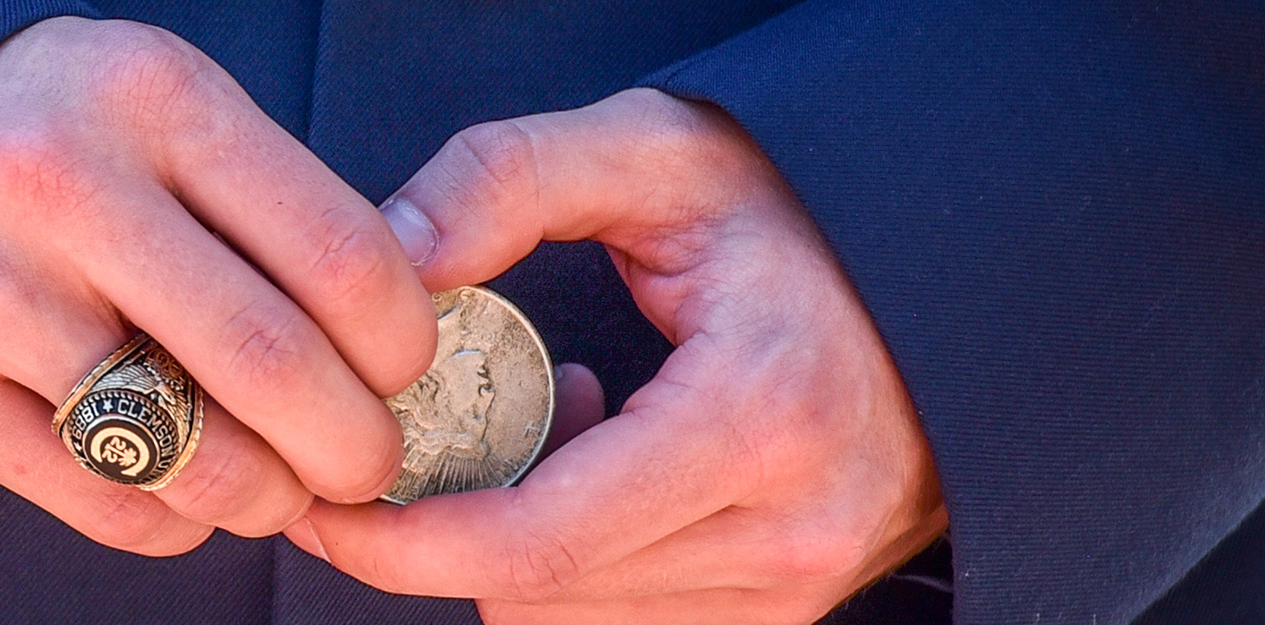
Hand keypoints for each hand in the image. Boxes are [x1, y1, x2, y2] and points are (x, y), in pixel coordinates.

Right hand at [0, 17, 435, 554]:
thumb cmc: (36, 136)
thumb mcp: (150, 107)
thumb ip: (274, 193)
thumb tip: (423, 301)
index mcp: (151, 95)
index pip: (338, 248)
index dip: (401, 340)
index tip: (400, 369)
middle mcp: (62, 183)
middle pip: (273, 362)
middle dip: (354, 444)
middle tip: (366, 461)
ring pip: (192, 454)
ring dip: (267, 497)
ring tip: (276, 485)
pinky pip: (104, 501)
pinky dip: (174, 519)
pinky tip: (180, 488)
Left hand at [286, 89, 947, 623]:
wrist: (936, 276)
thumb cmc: (793, 213)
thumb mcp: (652, 150)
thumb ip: (506, 180)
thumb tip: (393, 260)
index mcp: (759, 417)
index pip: (538, 543)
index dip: (407, 545)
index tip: (328, 507)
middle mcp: (792, 527)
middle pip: (541, 594)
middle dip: (439, 536)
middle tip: (403, 443)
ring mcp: (800, 584)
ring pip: (573, 621)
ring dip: (511, 544)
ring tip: (545, 419)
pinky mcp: (789, 609)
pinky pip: (625, 623)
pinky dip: (571, 564)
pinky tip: (594, 462)